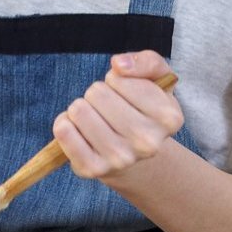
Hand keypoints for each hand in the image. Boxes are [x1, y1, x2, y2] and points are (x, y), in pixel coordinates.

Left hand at [54, 51, 182, 181]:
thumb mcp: (156, 80)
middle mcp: (148, 143)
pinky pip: (63, 131)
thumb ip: (147, 62)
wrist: (134, 157)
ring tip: (96, 119)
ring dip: (81, 108)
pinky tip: (78, 130)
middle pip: (97, 93)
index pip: (118, 78)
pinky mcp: (92, 169)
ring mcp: (120, 159)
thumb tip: (119, 64)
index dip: (117, 80)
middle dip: (98, 94)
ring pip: (78, 110)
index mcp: (168, 118)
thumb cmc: (142, 110)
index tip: (126, 94)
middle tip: (109, 109)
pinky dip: (64, 123)